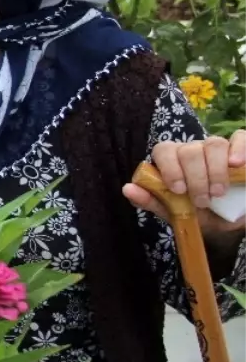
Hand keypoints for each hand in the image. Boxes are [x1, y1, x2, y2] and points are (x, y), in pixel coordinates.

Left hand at [123, 131, 245, 222]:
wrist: (230, 223)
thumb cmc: (200, 214)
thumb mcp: (175, 212)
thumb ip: (151, 200)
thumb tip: (127, 188)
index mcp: (173, 161)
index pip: (163, 150)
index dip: (170, 168)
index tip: (179, 190)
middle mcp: (194, 150)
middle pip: (189, 150)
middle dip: (195, 177)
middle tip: (203, 201)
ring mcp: (217, 149)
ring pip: (213, 144)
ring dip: (216, 170)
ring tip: (219, 193)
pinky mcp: (241, 150)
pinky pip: (240, 138)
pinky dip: (239, 148)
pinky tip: (237, 164)